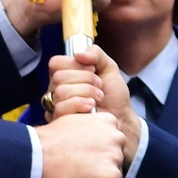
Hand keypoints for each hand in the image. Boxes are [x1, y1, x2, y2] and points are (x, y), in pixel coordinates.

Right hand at [35, 111, 123, 177]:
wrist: (35, 156)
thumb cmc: (48, 142)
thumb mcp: (72, 121)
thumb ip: (90, 127)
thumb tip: (94, 127)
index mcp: (108, 121)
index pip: (113, 143)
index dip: (98, 153)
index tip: (83, 157)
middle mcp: (116, 136)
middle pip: (116, 160)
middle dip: (101, 168)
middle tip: (79, 169)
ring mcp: (114, 157)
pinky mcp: (111, 177)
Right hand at [47, 46, 141, 165]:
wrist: (122, 119)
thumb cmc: (114, 96)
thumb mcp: (109, 68)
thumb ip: (96, 54)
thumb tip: (78, 54)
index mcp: (65, 75)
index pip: (55, 63)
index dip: (75, 64)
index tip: (93, 69)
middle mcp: (57, 90)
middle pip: (59, 77)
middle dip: (85, 79)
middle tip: (99, 85)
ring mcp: (56, 107)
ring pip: (60, 92)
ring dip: (86, 92)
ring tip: (98, 98)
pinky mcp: (60, 122)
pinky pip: (61, 108)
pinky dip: (80, 104)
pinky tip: (91, 107)